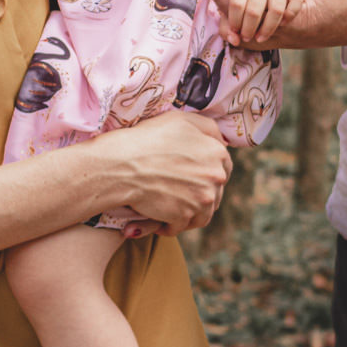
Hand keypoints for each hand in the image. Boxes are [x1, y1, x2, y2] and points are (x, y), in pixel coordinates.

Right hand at [101, 112, 230, 233]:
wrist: (122, 164)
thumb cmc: (147, 138)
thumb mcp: (181, 119)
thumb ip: (208, 128)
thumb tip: (222, 141)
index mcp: (217, 152)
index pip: (224, 167)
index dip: (208, 171)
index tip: (193, 175)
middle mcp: (215, 176)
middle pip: (214, 192)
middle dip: (198, 193)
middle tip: (176, 190)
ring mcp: (202, 198)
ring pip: (202, 212)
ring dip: (187, 212)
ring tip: (167, 207)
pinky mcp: (185, 216)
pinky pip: (182, 226)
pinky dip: (170, 226)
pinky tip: (157, 219)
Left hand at [207, 0, 346, 49]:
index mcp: (296, 21)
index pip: (251, 14)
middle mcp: (292, 37)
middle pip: (245, 29)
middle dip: (226, 8)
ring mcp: (295, 41)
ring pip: (253, 36)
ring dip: (236, 16)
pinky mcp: (298, 38)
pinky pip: (266, 35)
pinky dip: (250, 21)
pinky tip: (246, 4)